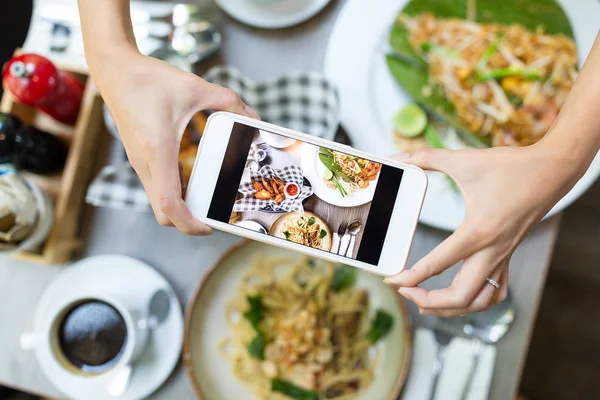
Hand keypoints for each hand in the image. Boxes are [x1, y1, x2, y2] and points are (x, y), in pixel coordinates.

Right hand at [95, 48, 258, 234]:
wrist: (113, 68)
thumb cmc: (148, 78)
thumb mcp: (194, 87)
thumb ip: (227, 101)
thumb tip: (252, 115)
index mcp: (158, 150)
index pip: (169, 204)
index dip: (188, 224)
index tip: (208, 227)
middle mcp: (144, 162)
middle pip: (162, 212)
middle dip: (187, 221)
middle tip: (214, 214)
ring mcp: (139, 161)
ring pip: (158, 200)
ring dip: (181, 206)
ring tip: (208, 198)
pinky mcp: (138, 156)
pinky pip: (156, 185)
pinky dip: (174, 191)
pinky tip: (193, 176)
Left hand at [384, 142, 582, 316]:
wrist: (553, 170)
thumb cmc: (512, 167)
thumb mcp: (465, 160)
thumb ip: (428, 158)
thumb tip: (400, 156)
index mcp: (477, 231)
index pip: (437, 264)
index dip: (409, 276)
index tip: (391, 279)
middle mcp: (491, 251)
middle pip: (461, 297)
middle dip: (429, 301)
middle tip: (406, 292)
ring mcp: (502, 256)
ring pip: (479, 301)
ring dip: (452, 309)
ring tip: (427, 303)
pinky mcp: (508, 255)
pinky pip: (495, 292)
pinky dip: (476, 302)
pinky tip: (461, 297)